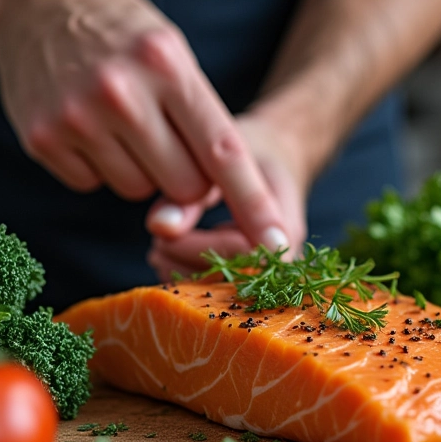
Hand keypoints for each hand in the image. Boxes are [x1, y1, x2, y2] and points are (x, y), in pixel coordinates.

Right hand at [0, 0, 289, 250]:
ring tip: (123, 123)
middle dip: (188, 177)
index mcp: (167, 65)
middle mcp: (122, 92)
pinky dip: (99, 166)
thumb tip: (223, 186)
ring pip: (138, 191)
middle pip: (185, 185)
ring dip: (141, 169)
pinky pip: (93, 185)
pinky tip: (89, 126)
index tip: (276, 241)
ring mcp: (77, 117)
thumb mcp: (172, 50)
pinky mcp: (42, 138)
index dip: (253, 201)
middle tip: (170, 139)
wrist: (35, 4)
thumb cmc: (122, 33)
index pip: (223, 149)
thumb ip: (200, 112)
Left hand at [146, 111, 308, 279]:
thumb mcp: (220, 158)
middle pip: (234, 284)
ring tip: (162, 250)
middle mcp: (283, 255)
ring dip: (187, 276)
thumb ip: (190, 193)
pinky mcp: (257, 270)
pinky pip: (227, 289)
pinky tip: (175, 259)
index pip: (242, 254)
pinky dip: (193, 278)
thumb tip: (158, 228)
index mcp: (284, 226)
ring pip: (228, 294)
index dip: (199, 249)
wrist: (281, 153)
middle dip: (188, 268)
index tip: (165, 233)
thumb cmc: (252, 147)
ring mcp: (273, 267)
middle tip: (156, 248)